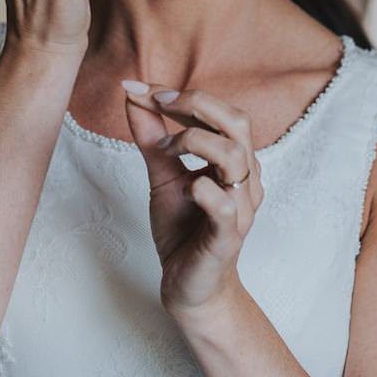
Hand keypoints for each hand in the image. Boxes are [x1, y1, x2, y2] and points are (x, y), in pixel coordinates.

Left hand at [122, 84, 263, 316]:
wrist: (189, 286)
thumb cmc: (183, 229)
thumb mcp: (163, 175)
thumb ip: (151, 137)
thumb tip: (133, 94)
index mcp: (234, 161)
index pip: (222, 113)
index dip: (186, 96)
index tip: (144, 90)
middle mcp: (244, 179)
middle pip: (238, 123)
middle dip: (197, 104)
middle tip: (159, 103)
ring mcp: (239, 208)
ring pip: (235, 158)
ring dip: (195, 141)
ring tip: (165, 149)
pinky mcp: (227, 238)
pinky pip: (226, 209)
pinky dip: (206, 191)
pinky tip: (187, 186)